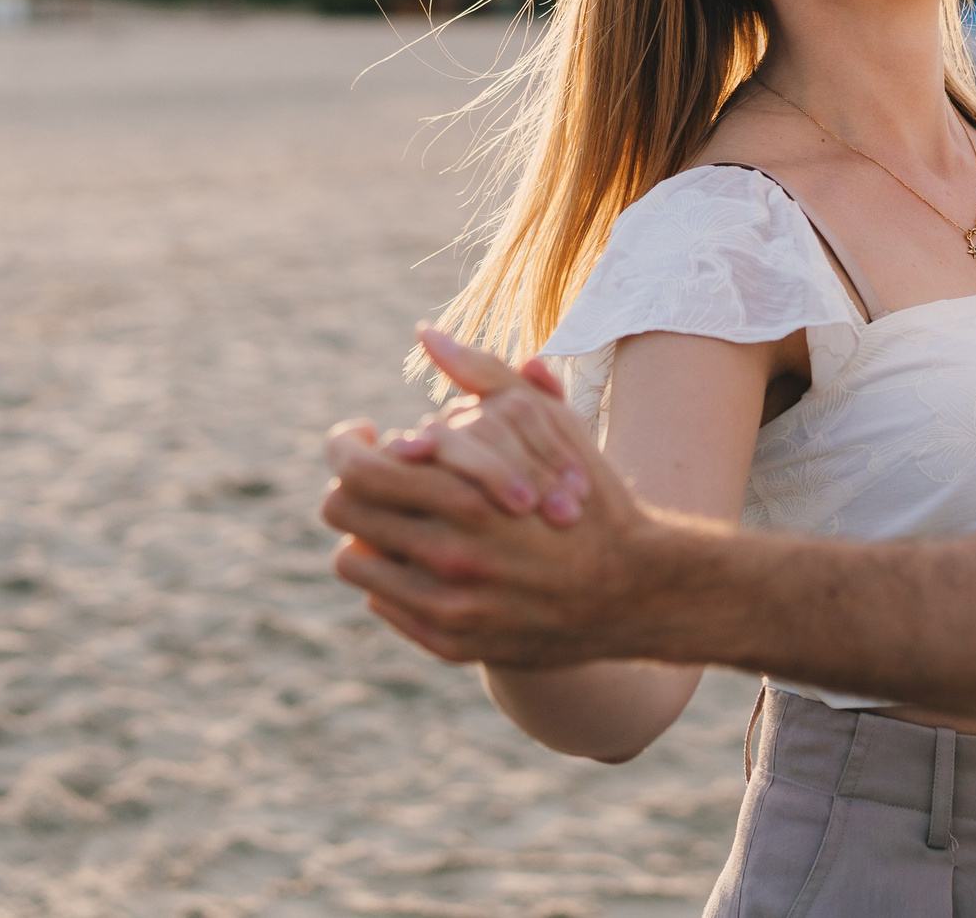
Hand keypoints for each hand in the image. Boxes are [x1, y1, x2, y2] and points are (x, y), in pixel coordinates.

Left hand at [319, 330, 686, 664]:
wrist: (632, 590)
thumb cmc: (587, 495)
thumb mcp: (545, 425)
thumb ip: (484, 374)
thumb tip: (427, 333)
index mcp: (462, 498)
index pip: (354, 469)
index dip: (348, 445)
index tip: (366, 436)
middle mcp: (446, 557)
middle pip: (342, 512)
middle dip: (352, 484)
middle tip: (376, 474)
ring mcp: (445, 607)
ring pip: (354, 561)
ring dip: (368, 532)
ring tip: (398, 515)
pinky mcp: (449, 642)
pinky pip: (383, 602)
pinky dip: (394, 575)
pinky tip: (425, 556)